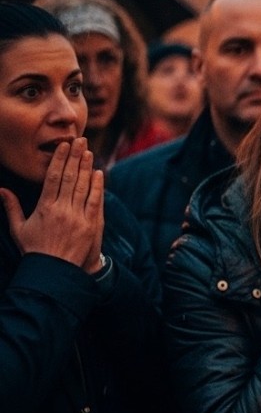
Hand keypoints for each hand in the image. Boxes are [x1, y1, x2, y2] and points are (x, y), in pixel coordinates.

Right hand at [0, 137, 103, 271]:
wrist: (53, 272)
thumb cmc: (34, 250)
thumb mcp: (18, 228)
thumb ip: (12, 207)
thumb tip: (1, 189)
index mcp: (44, 208)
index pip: (53, 177)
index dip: (59, 159)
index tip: (63, 146)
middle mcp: (62, 210)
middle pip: (70, 178)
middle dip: (75, 157)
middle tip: (80, 140)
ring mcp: (78, 217)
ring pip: (84, 187)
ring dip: (86, 167)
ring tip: (89, 151)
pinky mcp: (90, 225)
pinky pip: (95, 202)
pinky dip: (98, 187)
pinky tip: (98, 173)